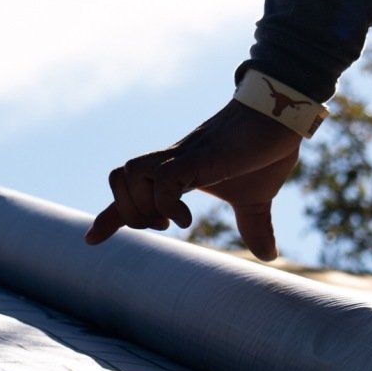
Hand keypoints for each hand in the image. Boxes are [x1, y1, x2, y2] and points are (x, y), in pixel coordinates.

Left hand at [85, 99, 301, 260]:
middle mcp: (172, 160)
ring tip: (169, 221)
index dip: (110, 216)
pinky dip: (167, 204)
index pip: (130, 189)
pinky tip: (186, 218)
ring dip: (141, 207)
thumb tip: (268, 256)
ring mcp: (183, 156)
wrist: (280, 115)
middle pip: (118, 177)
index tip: (91, 239)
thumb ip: (255, 226)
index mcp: (177, 169)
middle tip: (159, 226)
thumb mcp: (255, 200)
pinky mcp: (199, 156)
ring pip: (129, 172)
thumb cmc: (265, 151)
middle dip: (126, 213)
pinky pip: (163, 178)